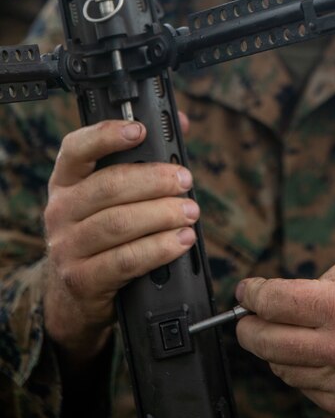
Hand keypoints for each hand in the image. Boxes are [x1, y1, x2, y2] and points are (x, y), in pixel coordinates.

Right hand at [43, 117, 198, 362]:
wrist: (75, 295)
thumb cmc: (103, 232)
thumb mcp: (111, 195)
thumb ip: (144, 157)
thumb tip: (180, 121)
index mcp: (66, 181)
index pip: (77, 148)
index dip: (107, 135)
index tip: (140, 131)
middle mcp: (60, 210)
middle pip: (109, 186)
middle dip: (154, 180)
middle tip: (185, 181)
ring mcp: (66, 247)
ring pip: (119, 223)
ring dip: (162, 215)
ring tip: (190, 212)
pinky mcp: (82, 279)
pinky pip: (125, 260)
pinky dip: (159, 249)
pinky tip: (181, 241)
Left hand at [235, 262, 334, 416]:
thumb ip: (309, 289)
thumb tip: (270, 302)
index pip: (274, 303)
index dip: (252, 295)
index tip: (245, 292)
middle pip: (266, 342)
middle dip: (249, 326)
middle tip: (248, 316)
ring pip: (281, 369)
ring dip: (274, 350)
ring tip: (287, 332)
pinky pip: (305, 387)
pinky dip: (301, 370)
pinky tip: (315, 353)